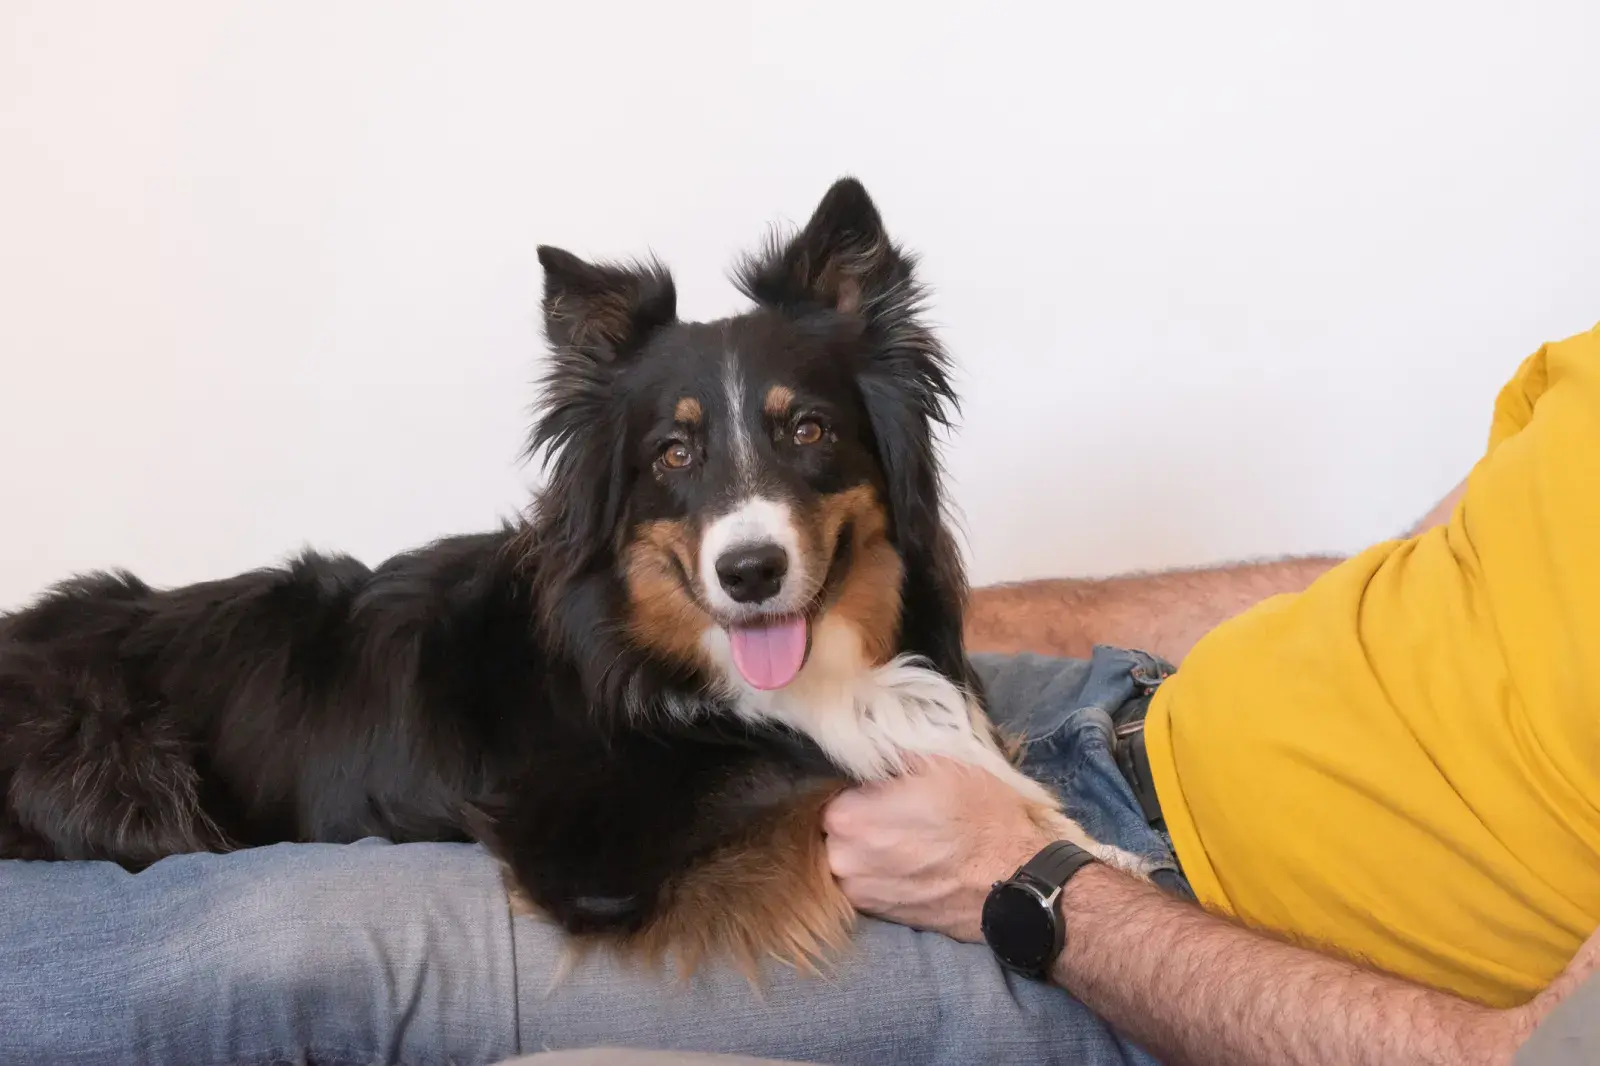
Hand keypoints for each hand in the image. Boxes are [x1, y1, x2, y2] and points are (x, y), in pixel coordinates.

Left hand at [823, 756, 1055, 942]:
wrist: (1016, 881)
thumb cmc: (981, 816)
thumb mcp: (940, 760)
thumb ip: (888, 750)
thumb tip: (860, 740)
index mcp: (848, 816)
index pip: (830, 785)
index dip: (856, 781)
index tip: (881, 781)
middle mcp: (840, 859)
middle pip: (836, 822)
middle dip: (860, 812)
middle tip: (897, 806)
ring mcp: (857, 891)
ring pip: (848, 851)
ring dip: (867, 842)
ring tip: (907, 834)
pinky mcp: (876, 913)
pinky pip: (863, 878)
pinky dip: (878, 867)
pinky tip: (910, 858)